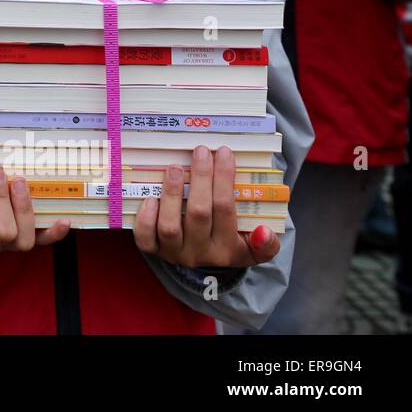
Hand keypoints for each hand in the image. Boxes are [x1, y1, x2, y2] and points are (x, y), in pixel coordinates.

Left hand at [134, 145, 278, 267]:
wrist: (206, 260)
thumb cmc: (232, 243)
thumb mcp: (256, 249)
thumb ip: (266, 244)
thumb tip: (264, 231)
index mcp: (227, 249)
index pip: (225, 208)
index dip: (224, 178)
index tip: (223, 152)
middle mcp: (200, 253)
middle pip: (199, 213)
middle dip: (201, 178)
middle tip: (201, 151)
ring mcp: (174, 252)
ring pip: (170, 226)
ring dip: (172, 194)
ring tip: (175, 168)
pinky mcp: (154, 250)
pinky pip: (145, 239)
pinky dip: (145, 218)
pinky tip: (150, 197)